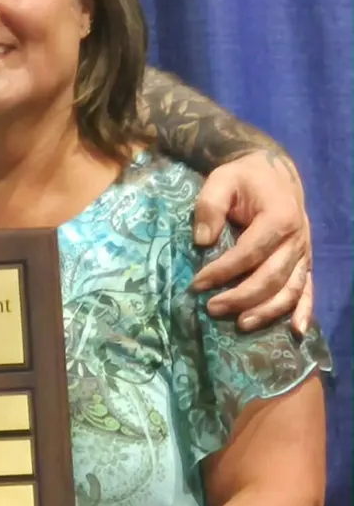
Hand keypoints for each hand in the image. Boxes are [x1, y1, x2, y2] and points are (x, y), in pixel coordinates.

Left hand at [190, 150, 312, 332]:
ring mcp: (304, 252)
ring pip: (291, 289)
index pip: (249, 253)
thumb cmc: (243, 178)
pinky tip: (296, 332)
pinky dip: (304, 312)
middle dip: (241, 297)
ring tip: (241, 324)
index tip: (197, 284)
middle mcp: (297, 238)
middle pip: (271, 277)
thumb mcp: (221, 180)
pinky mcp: (306, 261)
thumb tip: (202, 241)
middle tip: (212, 308)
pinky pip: (308, 290)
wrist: (274, 172)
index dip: (223, 271)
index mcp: (279, 217)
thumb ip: (209, 206)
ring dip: (267, 311)